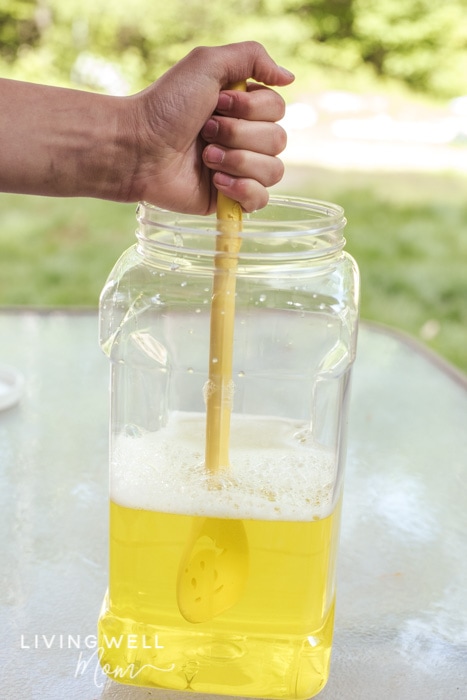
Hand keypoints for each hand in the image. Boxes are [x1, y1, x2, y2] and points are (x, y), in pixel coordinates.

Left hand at [120, 42, 293, 212]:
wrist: (139, 149)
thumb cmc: (166, 105)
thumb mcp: (207, 63)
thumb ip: (252, 57)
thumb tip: (290, 77)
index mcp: (243, 108)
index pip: (278, 110)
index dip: (250, 109)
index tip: (217, 104)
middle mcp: (245, 138)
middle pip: (278, 140)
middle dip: (239, 135)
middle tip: (205, 132)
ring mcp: (239, 170)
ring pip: (273, 171)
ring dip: (238, 161)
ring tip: (206, 158)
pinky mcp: (230, 199)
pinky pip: (260, 200)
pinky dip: (243, 190)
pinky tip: (216, 182)